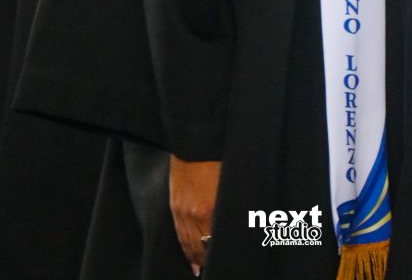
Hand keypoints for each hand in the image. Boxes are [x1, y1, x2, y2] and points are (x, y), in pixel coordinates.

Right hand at [169, 155, 220, 275]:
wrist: (193, 144)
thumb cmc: (216, 160)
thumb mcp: (228, 184)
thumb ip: (231, 204)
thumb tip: (236, 220)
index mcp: (210, 209)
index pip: (215, 241)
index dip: (219, 253)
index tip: (226, 260)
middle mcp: (195, 214)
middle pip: (201, 246)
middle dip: (207, 259)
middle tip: (213, 269)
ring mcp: (182, 211)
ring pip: (188, 243)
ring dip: (195, 257)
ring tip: (200, 269)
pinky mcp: (174, 206)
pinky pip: (179, 233)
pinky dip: (184, 247)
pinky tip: (189, 256)